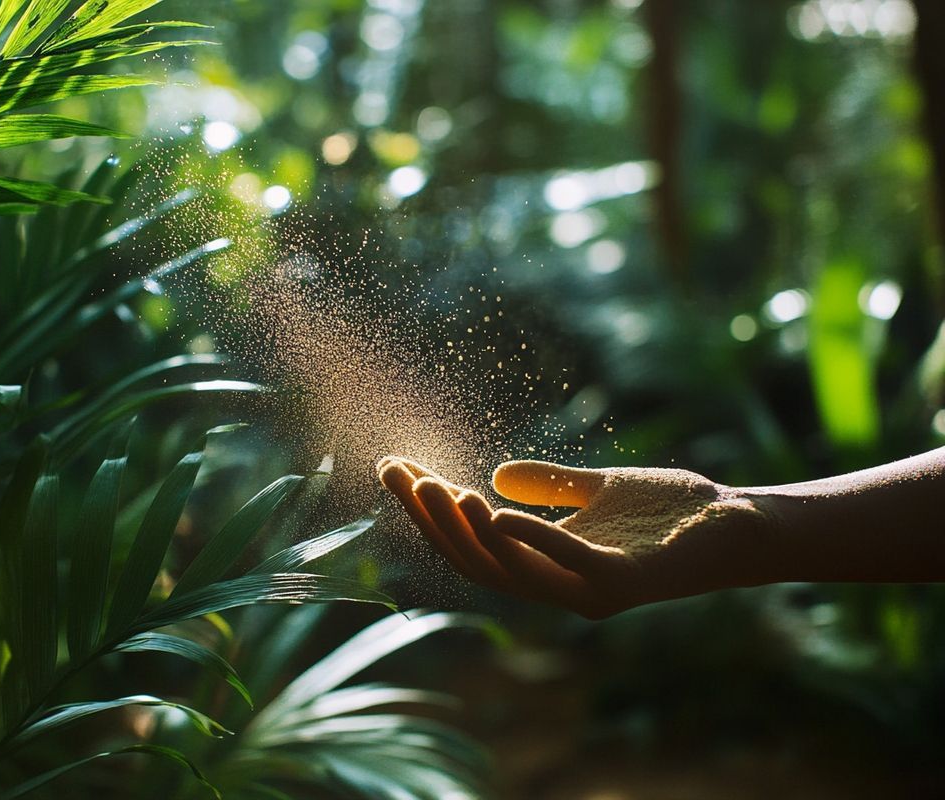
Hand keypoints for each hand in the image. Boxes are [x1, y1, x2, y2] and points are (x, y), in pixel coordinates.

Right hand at [377, 456, 773, 618]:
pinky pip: (563, 565)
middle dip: (433, 519)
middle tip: (400, 475)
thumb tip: (495, 476)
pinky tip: (494, 508)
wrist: (742, 526)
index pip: (473, 542)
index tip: (396, 469)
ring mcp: (588, 590)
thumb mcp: (598, 490)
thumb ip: (551, 487)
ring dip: (468, 529)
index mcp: (548, 564)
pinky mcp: (621, 584)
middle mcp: (559, 585)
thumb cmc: (674, 513)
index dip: (430, 512)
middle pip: (477, 559)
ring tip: (438, 489)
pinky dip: (527, 538)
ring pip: (508, 568)